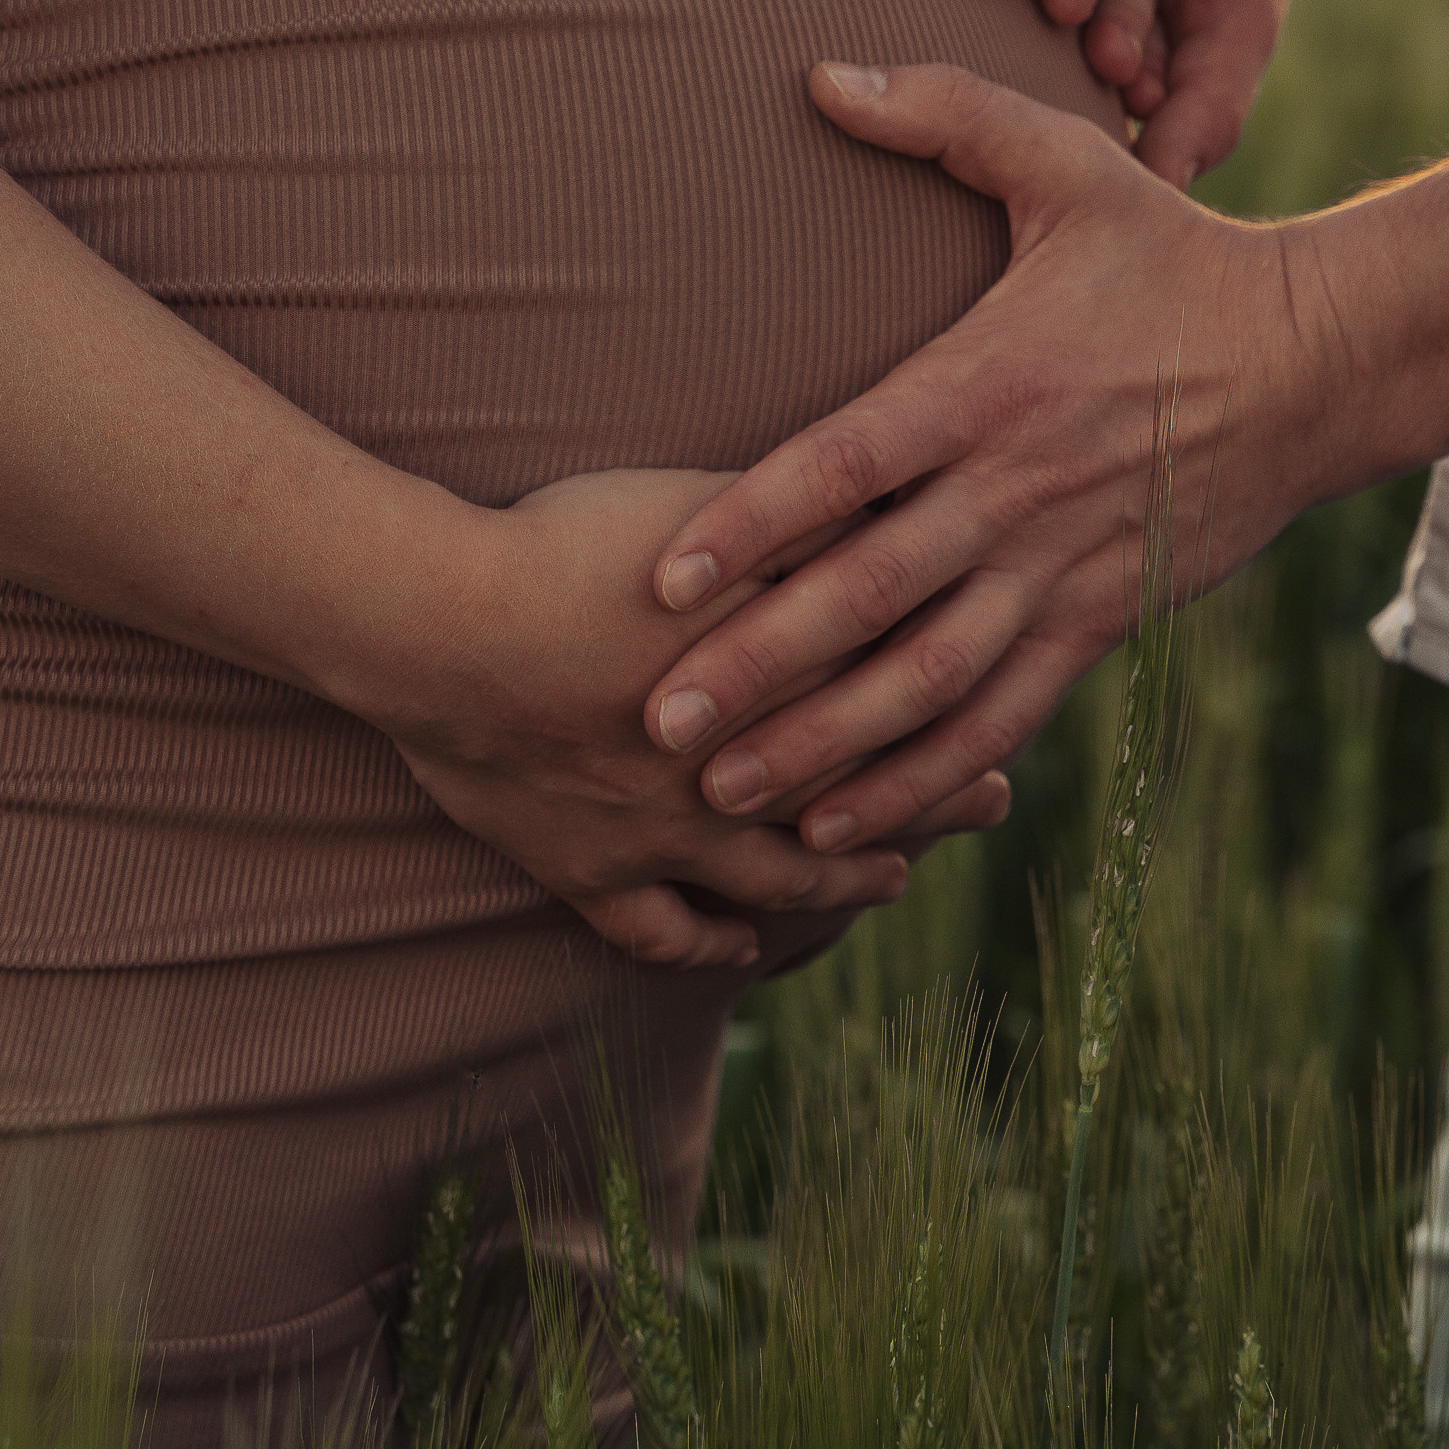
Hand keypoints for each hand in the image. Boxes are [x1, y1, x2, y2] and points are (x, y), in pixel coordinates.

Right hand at [377, 466, 1010, 969]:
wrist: (438, 622)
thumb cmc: (570, 545)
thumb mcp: (706, 506)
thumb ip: (802, 518)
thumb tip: (896, 501)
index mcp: (765, 687)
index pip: (885, 712)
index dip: (956, 718)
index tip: (1010, 727)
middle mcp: (729, 775)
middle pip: (853, 794)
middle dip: (930, 799)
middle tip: (989, 801)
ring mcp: (659, 835)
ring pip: (774, 875)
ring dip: (839, 878)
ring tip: (891, 879)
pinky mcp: (583, 867)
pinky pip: (655, 928)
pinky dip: (705, 944)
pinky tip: (740, 948)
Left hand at [632, 74, 1312, 851]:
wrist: (1319, 360)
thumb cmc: (1173, 256)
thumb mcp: (1070, 166)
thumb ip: (945, 114)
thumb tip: (820, 75)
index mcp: (987, 384)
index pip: (847, 464)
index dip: (753, 523)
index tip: (662, 576)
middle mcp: (1016, 491)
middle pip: (871, 596)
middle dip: (762, 666)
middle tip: (658, 720)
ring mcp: (1060, 569)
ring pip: (929, 680)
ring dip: (827, 747)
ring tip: (729, 797)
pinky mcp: (1099, 621)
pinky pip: (1002, 717)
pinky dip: (924, 776)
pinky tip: (846, 821)